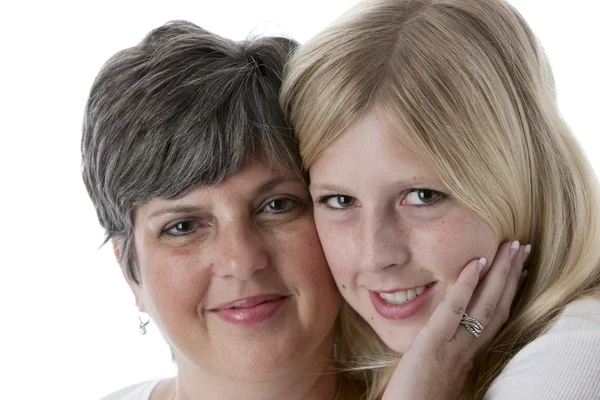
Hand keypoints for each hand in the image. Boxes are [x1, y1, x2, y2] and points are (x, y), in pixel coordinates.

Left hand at [382, 241, 529, 399]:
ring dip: (500, 273)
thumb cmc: (416, 397)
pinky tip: (475, 263)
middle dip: (511, 275)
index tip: (519, 270)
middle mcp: (468, 350)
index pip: (495, 318)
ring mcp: (453, 346)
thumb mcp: (436, 369)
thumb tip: (443, 331)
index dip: (509, 292)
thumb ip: (444, 349)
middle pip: (498, 306)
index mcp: (468, 354)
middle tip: (522, 248)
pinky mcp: (433, 344)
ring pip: (486, 305)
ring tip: (510, 247)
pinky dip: (466, 284)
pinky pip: (455, 310)